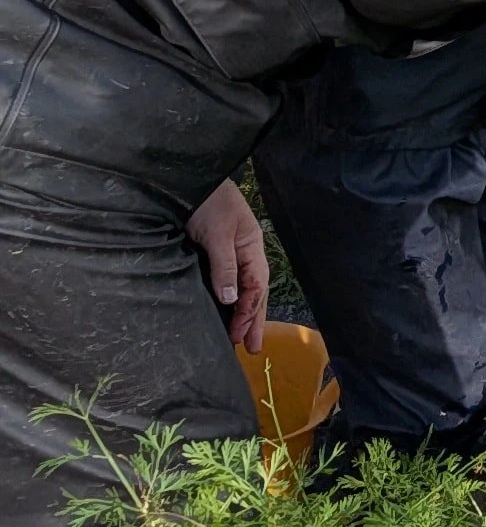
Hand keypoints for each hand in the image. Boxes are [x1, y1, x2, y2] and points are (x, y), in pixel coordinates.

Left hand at [186, 180, 268, 353]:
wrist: (187, 179)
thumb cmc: (208, 202)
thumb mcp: (218, 233)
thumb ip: (225, 265)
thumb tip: (232, 299)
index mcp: (252, 246)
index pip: (256, 285)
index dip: (250, 312)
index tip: (239, 336)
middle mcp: (243, 252)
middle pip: (253, 290)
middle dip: (253, 318)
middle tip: (250, 347)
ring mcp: (228, 252)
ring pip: (239, 287)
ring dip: (240, 312)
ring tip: (238, 336)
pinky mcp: (210, 252)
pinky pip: (223, 281)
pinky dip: (225, 299)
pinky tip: (221, 311)